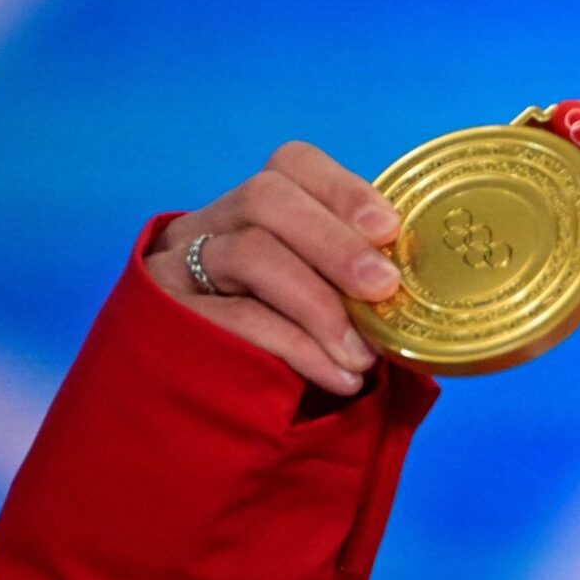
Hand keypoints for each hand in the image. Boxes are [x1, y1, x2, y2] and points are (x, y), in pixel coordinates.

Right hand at [146, 141, 402, 395]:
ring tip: (363, 357)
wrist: (193, 415)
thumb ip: (351, 280)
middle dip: (336, 243)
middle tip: (384, 289)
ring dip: (320, 306)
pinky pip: (234, 318)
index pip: (291, 164)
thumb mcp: (316, 298)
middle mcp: (207, 224)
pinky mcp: (164, 319)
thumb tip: (415, 285)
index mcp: (251, 207)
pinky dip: (297, 348)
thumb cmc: (280, 343)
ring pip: (250, 254)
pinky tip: (338, 378)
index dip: (344, 190)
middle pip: (267, 199)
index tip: (389, 229)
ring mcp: (176, 268)